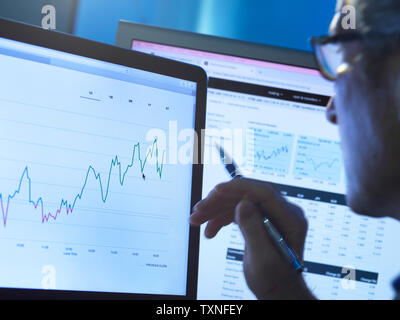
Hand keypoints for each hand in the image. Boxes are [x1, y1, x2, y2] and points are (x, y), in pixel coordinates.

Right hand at [190, 177, 313, 299]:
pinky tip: (210, 230)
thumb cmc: (275, 279)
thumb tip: (244, 203)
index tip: (217, 190)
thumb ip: (254, 230)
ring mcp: (271, 214)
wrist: (277, 290)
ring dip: (216, 210)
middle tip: (199, 210)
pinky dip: (221, 218)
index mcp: (290, 219)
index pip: (264, 193)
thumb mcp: (262, 258)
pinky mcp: (260, 218)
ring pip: (238, 201)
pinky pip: (238, 210)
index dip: (239, 188)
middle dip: (220, 201)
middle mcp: (282, 212)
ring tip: (196, 220)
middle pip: (247, 195)